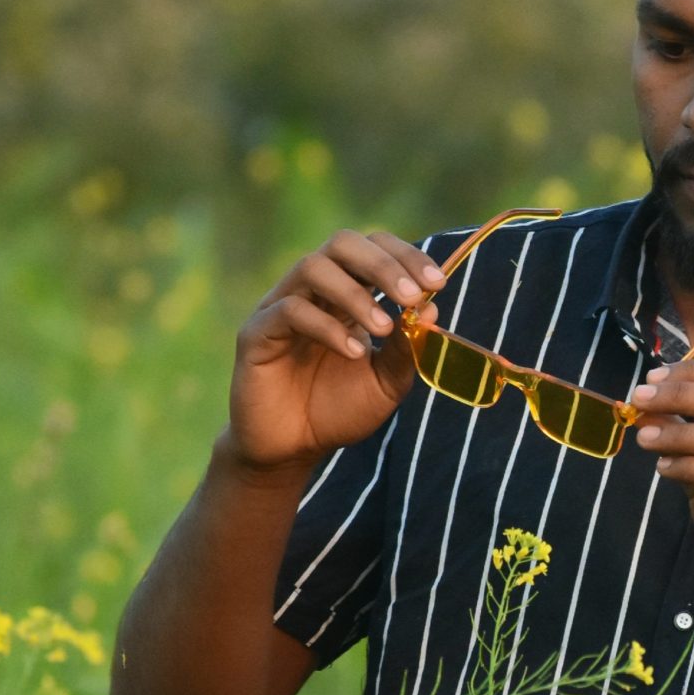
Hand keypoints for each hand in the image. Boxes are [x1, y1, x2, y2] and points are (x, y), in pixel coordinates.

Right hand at [222, 227, 447, 473]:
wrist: (292, 451)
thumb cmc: (338, 411)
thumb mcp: (385, 383)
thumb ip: (406, 350)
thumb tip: (431, 309)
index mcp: (345, 293)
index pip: (373, 249)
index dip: (406, 256)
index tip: (437, 284)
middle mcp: (312, 291)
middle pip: (342, 243)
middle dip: (382, 264)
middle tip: (411, 296)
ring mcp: (280, 307)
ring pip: (313, 267)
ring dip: (355, 294)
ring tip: (383, 328)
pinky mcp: (256, 333)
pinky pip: (289, 311)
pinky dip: (327, 327)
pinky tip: (353, 353)